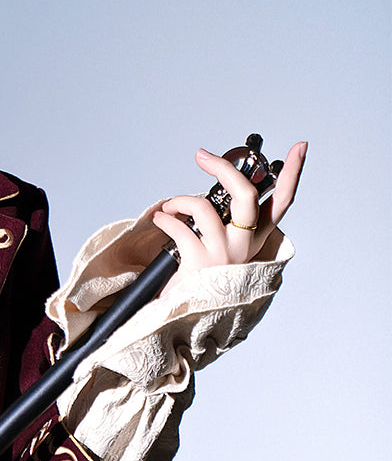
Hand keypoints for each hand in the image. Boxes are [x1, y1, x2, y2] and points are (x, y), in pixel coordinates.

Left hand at [155, 141, 306, 284]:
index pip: (282, 202)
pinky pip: (179, 227)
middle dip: (223, 169)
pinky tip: (161, 219)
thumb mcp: (224, 247)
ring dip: (180, 200)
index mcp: (255, 239)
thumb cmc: (202, 275)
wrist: (184, 313)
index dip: (293, 174)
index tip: (300, 147)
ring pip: (205, 208)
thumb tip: (216, 186)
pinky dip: (165, 218)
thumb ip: (227, 220)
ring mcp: (223, 253)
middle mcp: (244, 246)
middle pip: (247, 195)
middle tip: (203, 156)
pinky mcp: (199, 261)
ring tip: (169, 206)